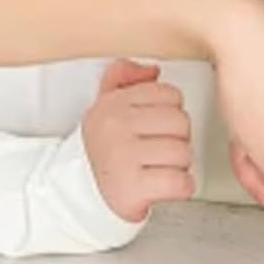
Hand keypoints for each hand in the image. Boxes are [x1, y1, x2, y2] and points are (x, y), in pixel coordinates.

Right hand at [82, 60, 194, 222]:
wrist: (80, 193)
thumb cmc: (105, 150)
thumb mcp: (106, 106)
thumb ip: (124, 77)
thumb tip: (152, 70)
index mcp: (112, 104)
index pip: (170, 95)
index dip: (169, 114)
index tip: (153, 128)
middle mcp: (114, 126)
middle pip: (181, 122)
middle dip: (177, 140)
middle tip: (157, 152)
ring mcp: (122, 157)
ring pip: (183, 153)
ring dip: (178, 166)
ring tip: (157, 169)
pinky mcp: (131, 188)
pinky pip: (181, 183)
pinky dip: (179, 188)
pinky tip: (162, 186)